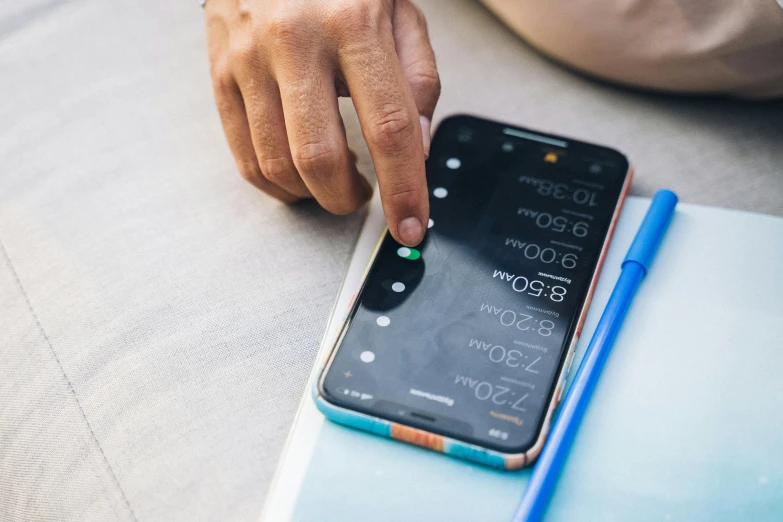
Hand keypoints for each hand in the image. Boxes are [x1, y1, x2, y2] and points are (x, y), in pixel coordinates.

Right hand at [205, 0, 439, 245]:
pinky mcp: (219, 72)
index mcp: (354, 22)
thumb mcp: (399, 10)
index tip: (412, 227)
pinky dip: (277, 184)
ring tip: (335, 181)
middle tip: (366, 197)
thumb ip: (417, 77)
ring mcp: (248, 58)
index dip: (404, 188)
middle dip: (349, 198)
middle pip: (320, 157)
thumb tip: (418, 148)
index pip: (388, 127)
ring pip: (276, 164)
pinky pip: (243, 155)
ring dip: (313, 194)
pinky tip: (299, 176)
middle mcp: (295, 41)